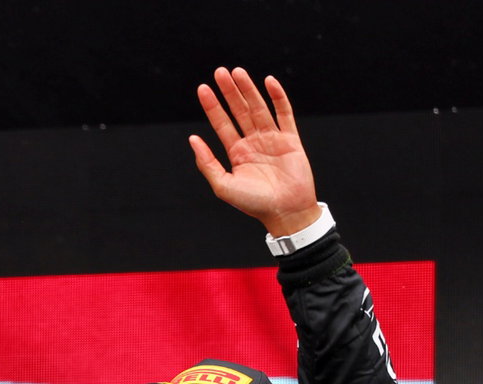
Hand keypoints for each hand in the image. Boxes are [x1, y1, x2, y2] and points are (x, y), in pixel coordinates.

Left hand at [189, 68, 320, 236]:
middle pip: (239, 110)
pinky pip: (284, 113)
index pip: (222, 123)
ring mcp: (272, 139)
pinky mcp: (291, 139)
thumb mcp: (223, 185)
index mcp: (236, 153)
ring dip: (248, 90)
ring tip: (237, 72)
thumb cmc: (253, 203)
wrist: (284, 212)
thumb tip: (192, 138)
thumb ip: (207, 162)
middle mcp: (253, 142)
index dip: (212, 106)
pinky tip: (268, 82)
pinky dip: (277, 97)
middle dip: (229, 91)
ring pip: (258, 108)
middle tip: (220, 72)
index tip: (203, 88)